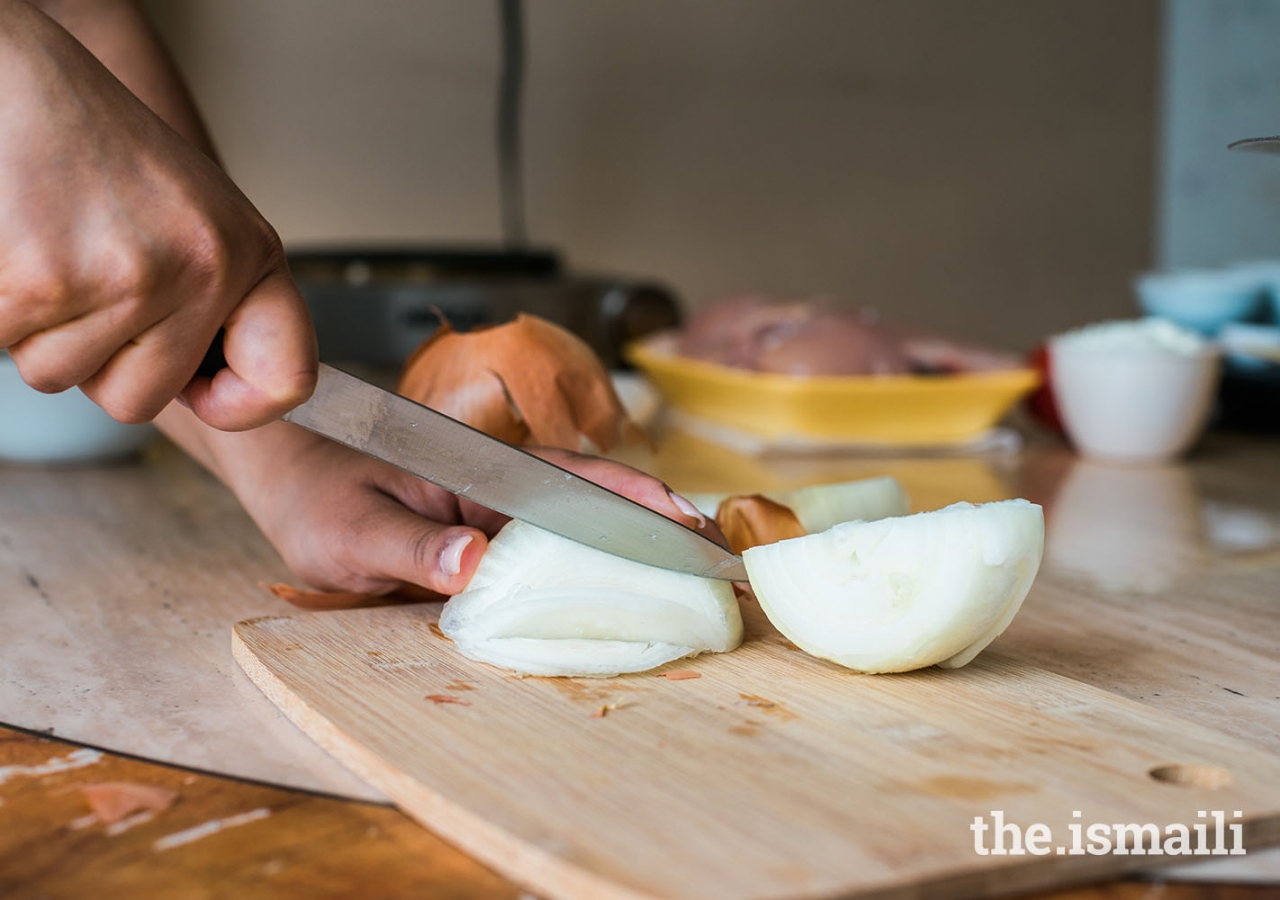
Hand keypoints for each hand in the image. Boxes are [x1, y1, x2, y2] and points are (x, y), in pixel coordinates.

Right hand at [0, 3, 315, 429]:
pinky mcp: (44, 281)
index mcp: (247, 254)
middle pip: (140, 400)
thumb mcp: (196, 218)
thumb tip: (218, 394)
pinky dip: (1, 310)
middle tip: (87, 277)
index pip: (286, 379)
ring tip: (51, 248)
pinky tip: (18, 248)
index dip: (241, 403)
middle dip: (101, 358)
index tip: (208, 391)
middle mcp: (202, 269)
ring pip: (63, 376)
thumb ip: (217, 300)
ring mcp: (126, 279)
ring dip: (42, 329)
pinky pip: (9, 347)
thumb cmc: (99, 147)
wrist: (18, 76)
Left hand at [174, 411, 723, 596]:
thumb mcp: (353, 530)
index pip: (571, 482)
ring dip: (628, 544)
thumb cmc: (316, 497)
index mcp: (477, 472)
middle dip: (654, 521)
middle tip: (714, 553)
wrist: (288, 480)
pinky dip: (586, 564)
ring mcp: (493, 510)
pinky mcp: (483, 534)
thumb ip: (410, 545)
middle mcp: (496, 486)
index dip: (633, 502)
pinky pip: (544, 549)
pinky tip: (616, 585)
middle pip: (592, 499)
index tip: (686, 521)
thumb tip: (473, 563)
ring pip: (574, 524)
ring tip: (686, 570)